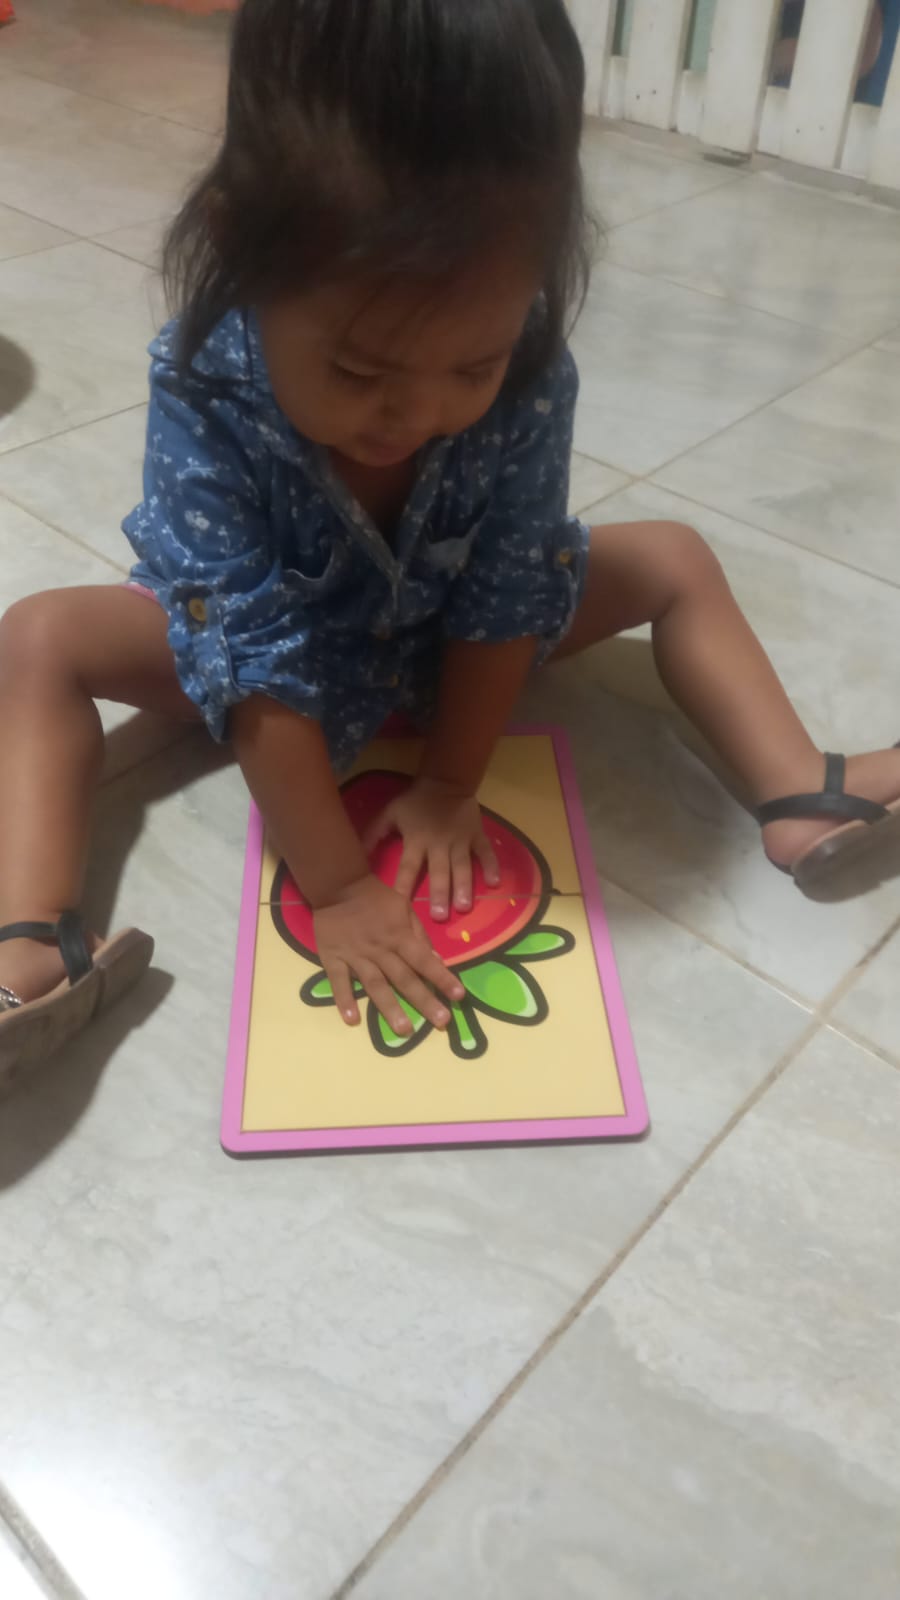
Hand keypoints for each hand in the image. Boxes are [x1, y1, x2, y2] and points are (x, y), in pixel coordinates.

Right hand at [314, 873, 464, 1033]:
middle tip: (441, 1022)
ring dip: (390, 1008)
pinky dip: (344, 1000)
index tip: (459, 996)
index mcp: (400, 936)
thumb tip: (436, 960)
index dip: (442, 978)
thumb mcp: (404, 907)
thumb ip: (418, 935)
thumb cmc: (376, 898)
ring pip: (375, 985)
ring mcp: (356, 956)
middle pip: (404, 978)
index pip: (425, 960)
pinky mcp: (333, 958)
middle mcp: (380, 950)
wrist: (338, 885)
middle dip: (424, 1001)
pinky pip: (338, 981)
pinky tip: (351, 1020)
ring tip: (403, 1030)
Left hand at [364, 776, 499, 919]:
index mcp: (417, 840)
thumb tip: (358, 855)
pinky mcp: (477, 835)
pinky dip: (492, 866)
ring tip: (464, 907)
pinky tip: (495, 884)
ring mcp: (460, 840)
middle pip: (438, 872)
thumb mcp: (390, 813)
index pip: (408, 867)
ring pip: (462, 866)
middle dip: (439, 894)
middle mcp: (439, 844)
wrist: (445, 781)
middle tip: (440, 916)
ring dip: (463, 887)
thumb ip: (374, 833)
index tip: (400, 908)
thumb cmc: (415, 802)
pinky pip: (485, 852)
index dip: (403, 886)